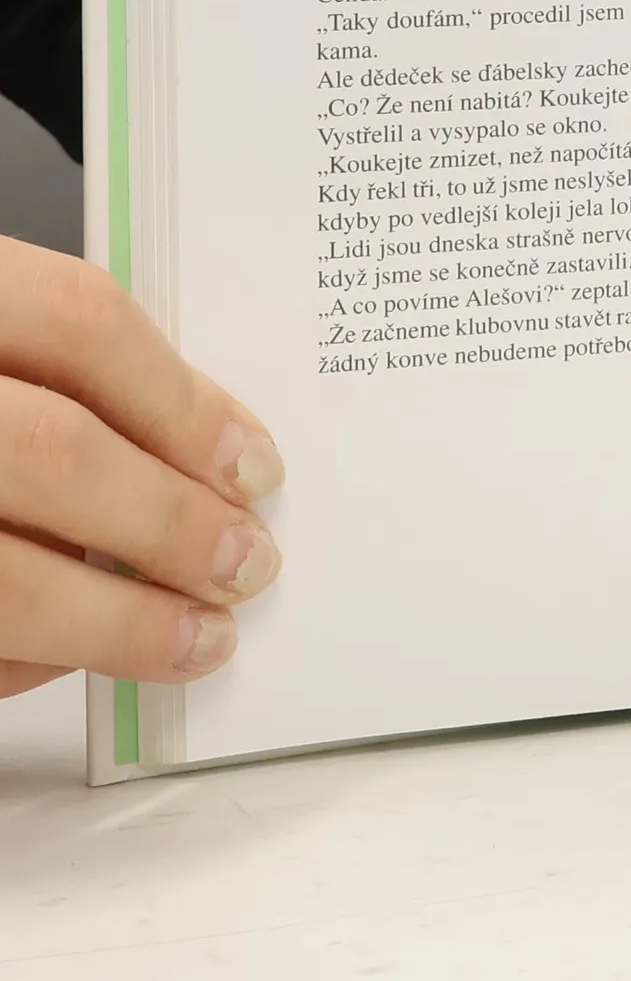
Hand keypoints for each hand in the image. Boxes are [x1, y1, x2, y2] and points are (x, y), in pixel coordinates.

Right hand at [0, 236, 282, 699]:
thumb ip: (44, 366)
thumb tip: (195, 448)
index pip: (78, 322)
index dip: (184, 400)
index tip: (257, 466)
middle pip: (50, 452)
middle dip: (169, 522)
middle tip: (247, 565)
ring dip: (115, 621)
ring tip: (197, 638)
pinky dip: (17, 658)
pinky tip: (67, 655)